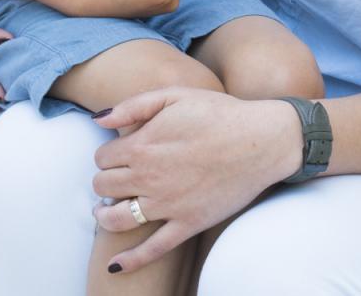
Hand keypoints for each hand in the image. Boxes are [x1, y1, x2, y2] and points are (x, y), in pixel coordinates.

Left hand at [90, 89, 299, 272]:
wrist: (261, 140)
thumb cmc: (219, 113)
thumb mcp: (174, 95)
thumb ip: (132, 105)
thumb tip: (98, 120)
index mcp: (142, 146)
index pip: (102, 157)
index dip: (107, 154)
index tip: (120, 152)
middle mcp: (148, 178)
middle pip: (104, 186)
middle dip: (105, 181)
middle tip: (117, 176)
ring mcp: (167, 205)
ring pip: (116, 220)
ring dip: (104, 215)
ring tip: (105, 210)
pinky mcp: (187, 224)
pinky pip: (151, 249)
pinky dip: (129, 261)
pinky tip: (115, 265)